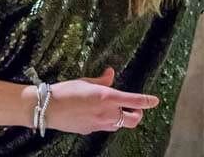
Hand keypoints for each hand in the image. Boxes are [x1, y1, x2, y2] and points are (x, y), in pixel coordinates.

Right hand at [43, 67, 158, 134]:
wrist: (48, 108)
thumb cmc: (67, 90)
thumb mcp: (86, 80)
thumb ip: (102, 80)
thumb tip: (111, 73)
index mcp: (107, 97)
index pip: (134, 101)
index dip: (147, 101)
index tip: (155, 100)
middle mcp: (106, 113)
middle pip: (132, 120)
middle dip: (138, 114)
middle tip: (136, 107)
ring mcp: (98, 124)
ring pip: (119, 125)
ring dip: (122, 118)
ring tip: (116, 109)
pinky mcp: (90, 130)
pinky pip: (105, 127)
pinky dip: (107, 122)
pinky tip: (98, 114)